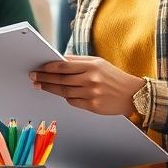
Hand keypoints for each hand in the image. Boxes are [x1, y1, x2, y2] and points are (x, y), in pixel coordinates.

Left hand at [29, 55, 143, 115]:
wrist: (133, 95)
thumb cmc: (114, 77)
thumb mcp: (99, 63)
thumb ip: (79, 62)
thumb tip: (58, 60)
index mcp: (92, 66)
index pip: (64, 66)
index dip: (48, 67)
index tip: (39, 67)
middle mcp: (91, 79)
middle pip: (61, 79)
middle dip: (44, 78)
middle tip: (33, 77)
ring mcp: (92, 94)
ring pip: (64, 91)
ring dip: (50, 88)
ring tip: (40, 85)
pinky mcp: (93, 106)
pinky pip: (73, 102)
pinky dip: (65, 97)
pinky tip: (59, 93)